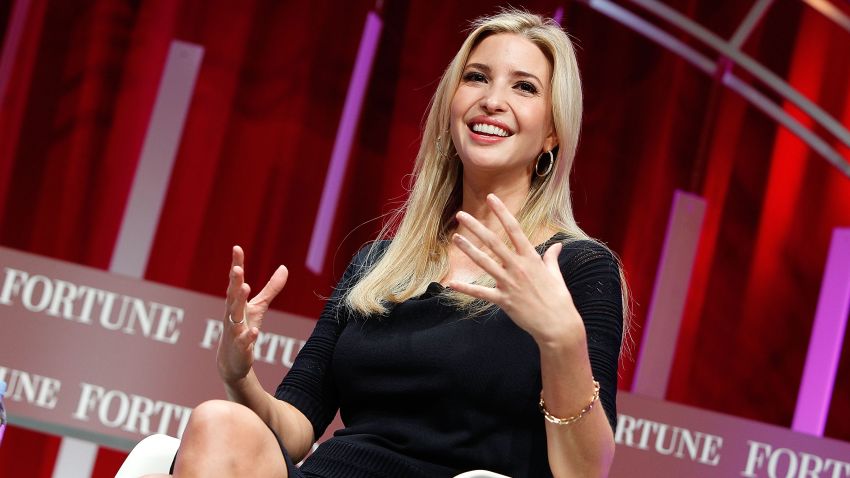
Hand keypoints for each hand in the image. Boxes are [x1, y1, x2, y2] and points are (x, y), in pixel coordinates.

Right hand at [217, 245, 287, 384]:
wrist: (232, 360)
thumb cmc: (243, 328)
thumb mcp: (259, 307)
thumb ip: (271, 288)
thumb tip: (284, 267)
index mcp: (235, 302)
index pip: (235, 281)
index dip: (236, 264)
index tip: (236, 248)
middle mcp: (231, 314)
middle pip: (232, 295)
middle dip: (235, 281)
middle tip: (237, 268)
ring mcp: (233, 331)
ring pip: (234, 315)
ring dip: (239, 302)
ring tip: (245, 288)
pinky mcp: (239, 348)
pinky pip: (243, 341)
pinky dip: (247, 336)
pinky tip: (254, 331)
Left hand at [447, 194, 582, 346]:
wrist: (557, 325)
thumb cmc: (559, 299)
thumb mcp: (555, 274)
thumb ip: (551, 258)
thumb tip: (557, 245)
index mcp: (531, 258)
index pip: (514, 229)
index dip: (502, 212)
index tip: (491, 198)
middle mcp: (518, 267)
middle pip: (493, 242)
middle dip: (476, 227)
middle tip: (461, 214)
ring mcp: (509, 283)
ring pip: (484, 262)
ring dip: (468, 249)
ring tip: (455, 238)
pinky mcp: (503, 300)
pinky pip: (481, 293)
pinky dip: (466, 288)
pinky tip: (452, 283)